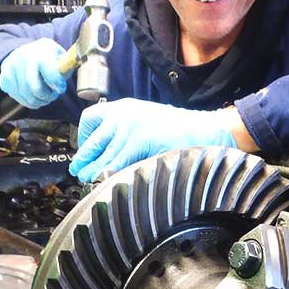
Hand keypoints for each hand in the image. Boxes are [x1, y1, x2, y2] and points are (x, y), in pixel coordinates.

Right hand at [0, 38, 68, 108]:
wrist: (26, 51)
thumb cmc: (47, 56)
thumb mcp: (59, 55)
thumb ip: (65, 65)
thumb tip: (69, 71)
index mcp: (41, 51)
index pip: (49, 70)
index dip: (56, 83)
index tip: (61, 89)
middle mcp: (23, 56)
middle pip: (35, 88)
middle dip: (47, 97)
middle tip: (52, 96)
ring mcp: (11, 66)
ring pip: (25, 95)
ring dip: (37, 101)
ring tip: (44, 98)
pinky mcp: (4, 76)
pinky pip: (15, 96)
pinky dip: (26, 100)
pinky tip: (32, 96)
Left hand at [68, 98, 237, 181]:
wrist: (207, 130)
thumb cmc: (182, 131)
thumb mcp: (148, 124)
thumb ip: (127, 134)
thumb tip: (107, 156)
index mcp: (125, 108)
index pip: (90, 118)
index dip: (84, 138)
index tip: (85, 151)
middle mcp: (124, 114)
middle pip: (93, 140)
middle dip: (84, 159)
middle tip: (80, 171)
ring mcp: (131, 125)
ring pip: (103, 154)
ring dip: (93, 170)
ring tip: (89, 180)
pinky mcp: (140, 138)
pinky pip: (116, 161)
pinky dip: (107, 173)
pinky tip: (104, 180)